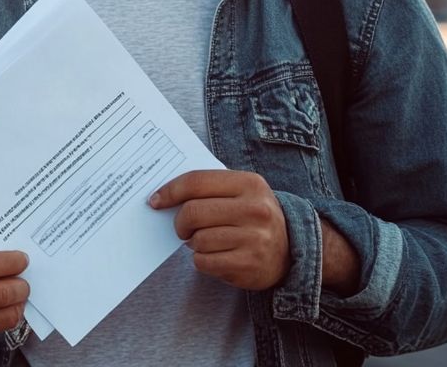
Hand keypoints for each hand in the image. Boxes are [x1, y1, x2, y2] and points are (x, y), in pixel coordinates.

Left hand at [149, 169, 290, 290]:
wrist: (291, 250)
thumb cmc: (252, 217)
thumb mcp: (239, 192)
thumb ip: (207, 189)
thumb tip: (162, 195)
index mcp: (249, 183)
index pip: (197, 182)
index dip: (170, 191)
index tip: (155, 200)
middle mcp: (255, 210)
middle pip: (193, 212)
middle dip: (180, 222)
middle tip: (183, 227)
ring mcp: (255, 239)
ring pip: (198, 239)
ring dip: (194, 243)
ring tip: (207, 241)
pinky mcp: (249, 265)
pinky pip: (204, 262)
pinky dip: (202, 260)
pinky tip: (216, 256)